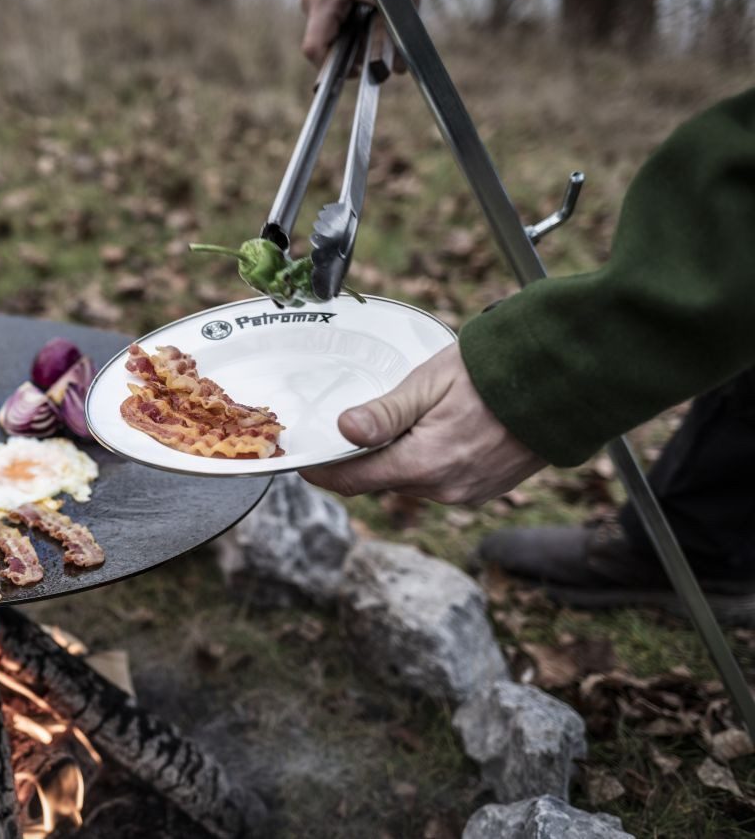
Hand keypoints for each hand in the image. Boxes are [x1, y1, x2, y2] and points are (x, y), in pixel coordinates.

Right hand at [299, 0, 419, 69]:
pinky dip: (351, 21)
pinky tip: (368, 12)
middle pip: (324, 42)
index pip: (314, 50)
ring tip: (376, 21)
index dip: (334, 69)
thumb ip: (397, 36)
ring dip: (353, 35)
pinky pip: (332, 17)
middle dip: (351, 50)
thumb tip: (399, 71)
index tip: (358, 71)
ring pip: (329, 30)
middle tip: (377, 46)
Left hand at [299, 344, 546, 504]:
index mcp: (424, 465)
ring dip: (395, 459)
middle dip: (359, 460)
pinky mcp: (484, 490)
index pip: (353, 480)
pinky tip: (432, 431)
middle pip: (380, 480)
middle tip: (341, 431)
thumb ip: (385, 412)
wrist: (564, 383)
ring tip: (393, 423)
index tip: (302, 461)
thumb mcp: (430, 383)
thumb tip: (343, 429)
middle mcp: (444, 489)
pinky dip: (425, 461)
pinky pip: (439, 481)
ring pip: (409, 481)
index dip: (322, 471)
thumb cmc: (495, 373)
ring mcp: (467, 493)